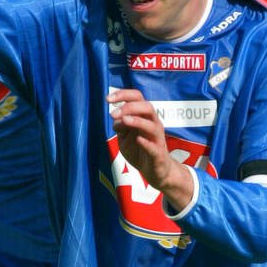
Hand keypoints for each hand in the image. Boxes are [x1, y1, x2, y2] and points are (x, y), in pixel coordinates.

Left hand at [108, 88, 193, 210]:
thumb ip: (120, 127)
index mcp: (145, 117)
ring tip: (125, 120)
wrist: (156, 172)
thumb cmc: (140, 151)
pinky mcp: (159, 155)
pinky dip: (147, 143)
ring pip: (152, 125)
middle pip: (147, 107)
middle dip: (129, 107)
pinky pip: (154, 148)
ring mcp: (157, 139)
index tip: (108, 99)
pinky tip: (138, 140)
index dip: (123, 95)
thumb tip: (115, 118)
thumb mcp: (125, 138)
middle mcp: (154, 124)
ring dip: (138, 121)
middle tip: (113, 114)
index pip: (137, 98)